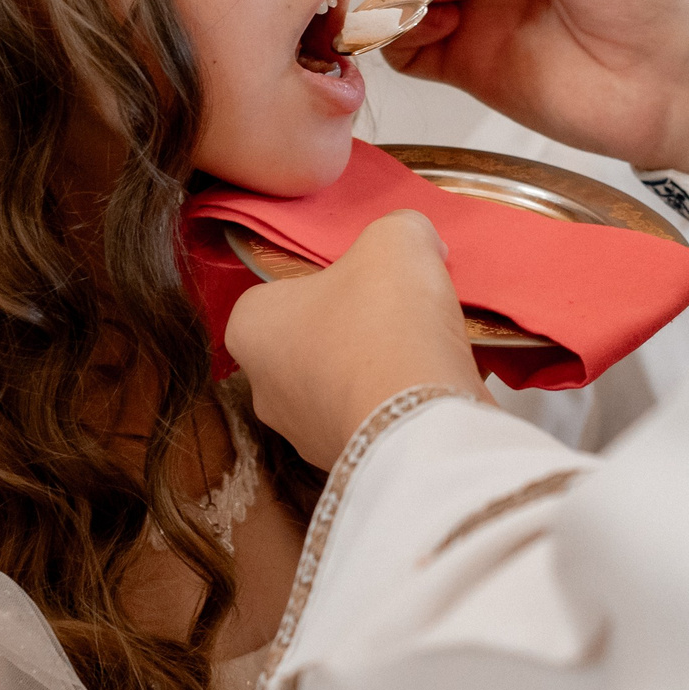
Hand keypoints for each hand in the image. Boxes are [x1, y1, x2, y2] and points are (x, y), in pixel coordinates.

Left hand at [226, 212, 487, 470]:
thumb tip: (417, 241)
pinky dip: (402, 401)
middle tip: (401, 307)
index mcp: (249, 328)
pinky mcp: (348, 462)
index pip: (277, 291)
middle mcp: (264, 389)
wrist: (420, 423)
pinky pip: (375, 418)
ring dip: (382, 366)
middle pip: (314, 339)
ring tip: (430, 345)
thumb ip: (400, 227)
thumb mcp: (396, 240)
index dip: (325, 276)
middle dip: (356, 325)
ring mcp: (305, 434)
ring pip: (345, 383)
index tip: (367, 274)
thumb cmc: (384, 323)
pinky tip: (439, 383)